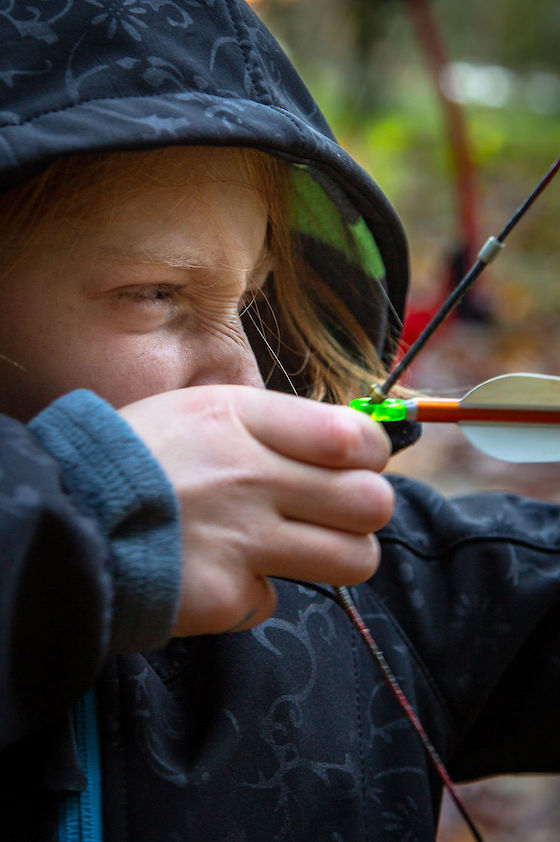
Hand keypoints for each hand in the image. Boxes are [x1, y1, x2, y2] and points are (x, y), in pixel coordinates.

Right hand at [119, 386, 393, 636]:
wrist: (67, 515)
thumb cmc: (135, 457)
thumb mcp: (199, 412)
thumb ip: (270, 424)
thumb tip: (343, 443)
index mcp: (243, 420)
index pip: (355, 437)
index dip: (372, 455)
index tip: (357, 465)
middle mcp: (252, 476)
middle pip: (371, 503)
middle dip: (364, 510)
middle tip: (335, 512)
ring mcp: (243, 540)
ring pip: (354, 558)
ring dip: (338, 556)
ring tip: (302, 550)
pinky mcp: (226, 593)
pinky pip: (273, 600)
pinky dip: (254, 594)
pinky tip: (221, 576)